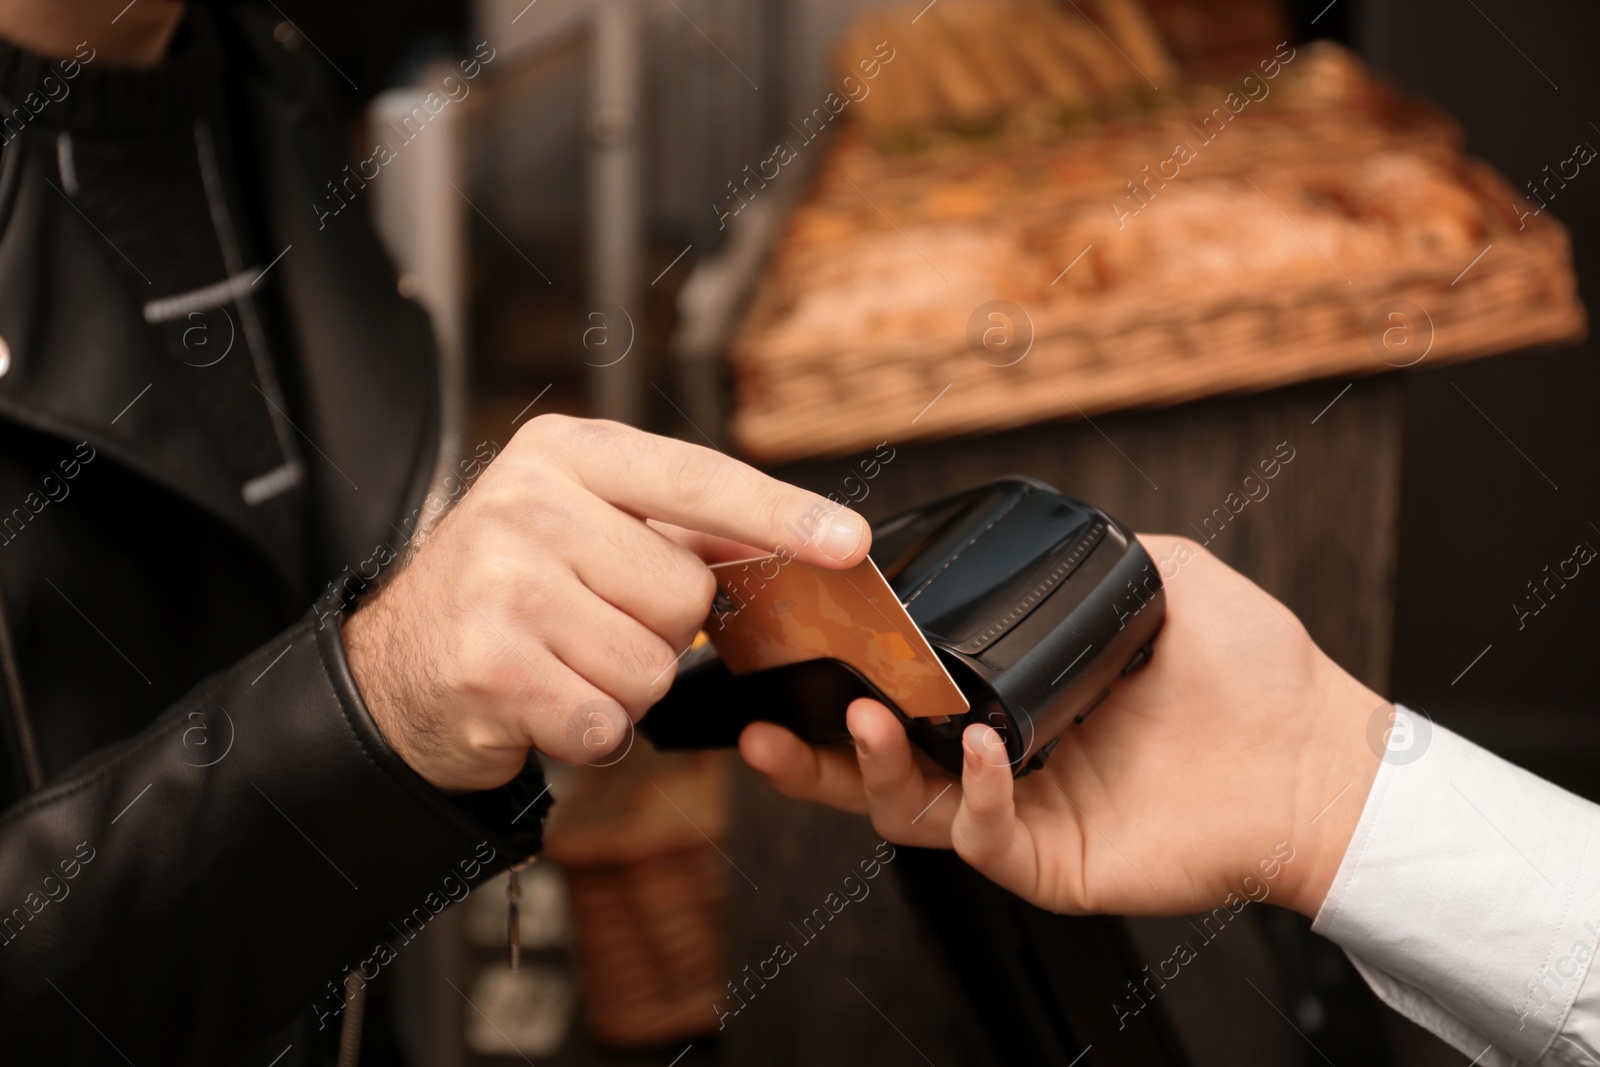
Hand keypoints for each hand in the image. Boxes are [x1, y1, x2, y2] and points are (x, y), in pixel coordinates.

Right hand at [343, 415, 869, 793]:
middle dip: (657, 631)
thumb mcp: (576, 524)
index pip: (698, 480)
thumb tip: (801, 545)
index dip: (782, 515)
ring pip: (653, 667)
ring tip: (558, 664)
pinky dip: (586, 734)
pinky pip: (605, 723)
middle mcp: (528, 503)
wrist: (394, 667)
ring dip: (621, 688)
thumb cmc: (508, 592)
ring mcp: (503, 583)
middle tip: (586, 624)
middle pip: (686, 595)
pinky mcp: (489, 665)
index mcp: (565, 453)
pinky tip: (538, 704)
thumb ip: (673, 528)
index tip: (849, 544)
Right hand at [739, 535, 1383, 918]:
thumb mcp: (1167, 578)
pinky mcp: (1050, 860)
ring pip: (907, 811)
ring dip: (867, 769)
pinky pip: (983, 836)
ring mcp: (1024, 813)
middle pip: (878, 768)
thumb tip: (1040, 537)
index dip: (846, 681)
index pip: (910, 699)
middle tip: (765, 723)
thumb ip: (1095, 560)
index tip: (803, 645)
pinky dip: (970, 793)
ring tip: (858, 717)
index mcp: (1015, 701)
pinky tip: (979, 746)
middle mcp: (1005, 760)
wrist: (1319, 756)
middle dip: (810, 754)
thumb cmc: (1257, 676)